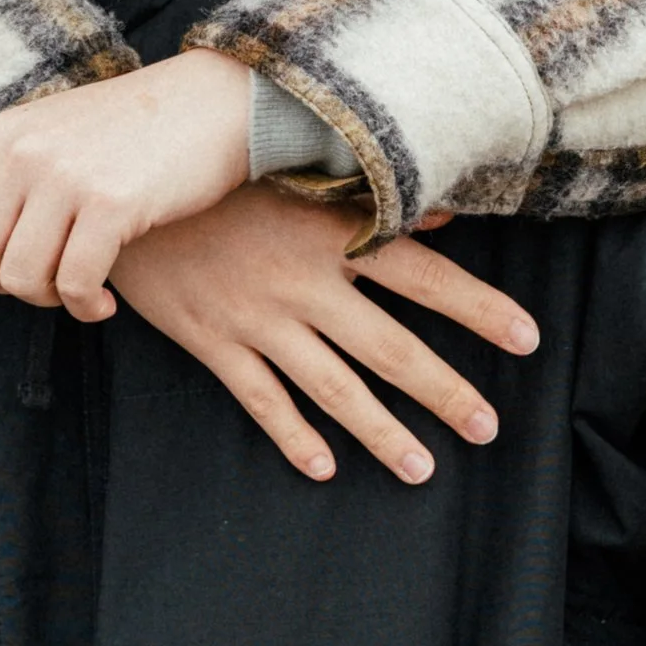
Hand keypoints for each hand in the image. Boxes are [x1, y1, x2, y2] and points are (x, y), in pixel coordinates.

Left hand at [0, 55, 253, 321]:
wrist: (213, 104)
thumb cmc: (131, 135)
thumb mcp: (45, 140)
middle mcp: (19, 151)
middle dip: (2, 290)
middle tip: (43, 285)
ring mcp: (62, 175)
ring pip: (18, 278)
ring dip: (48, 299)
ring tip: (78, 287)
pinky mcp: (109, 203)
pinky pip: (73, 284)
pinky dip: (85, 307)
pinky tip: (103, 302)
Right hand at [109, 185, 537, 483]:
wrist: (120, 192)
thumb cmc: (217, 179)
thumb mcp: (292, 177)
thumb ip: (369, 200)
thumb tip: (445, 215)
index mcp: (329, 234)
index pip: (422, 275)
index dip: (477, 308)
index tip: (526, 339)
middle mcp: (302, 283)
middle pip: (389, 346)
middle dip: (443, 390)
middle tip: (488, 428)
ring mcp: (257, 319)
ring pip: (333, 387)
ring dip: (382, 431)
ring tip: (423, 468)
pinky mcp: (213, 342)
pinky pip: (261, 400)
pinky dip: (293, 437)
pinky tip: (325, 468)